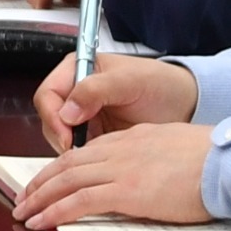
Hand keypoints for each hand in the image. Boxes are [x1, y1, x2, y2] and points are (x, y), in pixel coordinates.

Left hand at [8, 121, 211, 229]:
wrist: (227, 163)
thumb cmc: (212, 160)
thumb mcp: (174, 148)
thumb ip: (151, 158)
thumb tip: (144, 172)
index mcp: (132, 139)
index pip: (85, 152)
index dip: (61, 168)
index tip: (47, 181)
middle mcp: (120, 149)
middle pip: (68, 164)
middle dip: (41, 183)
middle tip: (24, 198)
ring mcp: (122, 168)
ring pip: (67, 180)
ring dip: (41, 198)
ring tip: (24, 213)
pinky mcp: (127, 190)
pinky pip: (80, 200)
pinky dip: (56, 211)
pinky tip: (43, 221)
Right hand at [33, 47, 196, 149]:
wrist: (182, 105)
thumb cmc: (159, 85)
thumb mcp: (130, 81)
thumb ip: (97, 89)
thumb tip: (67, 111)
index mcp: (77, 71)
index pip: (47, 94)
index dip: (53, 116)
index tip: (67, 135)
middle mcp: (75, 93)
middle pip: (49, 119)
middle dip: (60, 136)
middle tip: (79, 150)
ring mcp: (82, 116)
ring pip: (59, 137)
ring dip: (71, 149)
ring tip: (93, 154)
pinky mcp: (92, 136)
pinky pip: (76, 151)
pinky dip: (82, 158)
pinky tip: (98, 160)